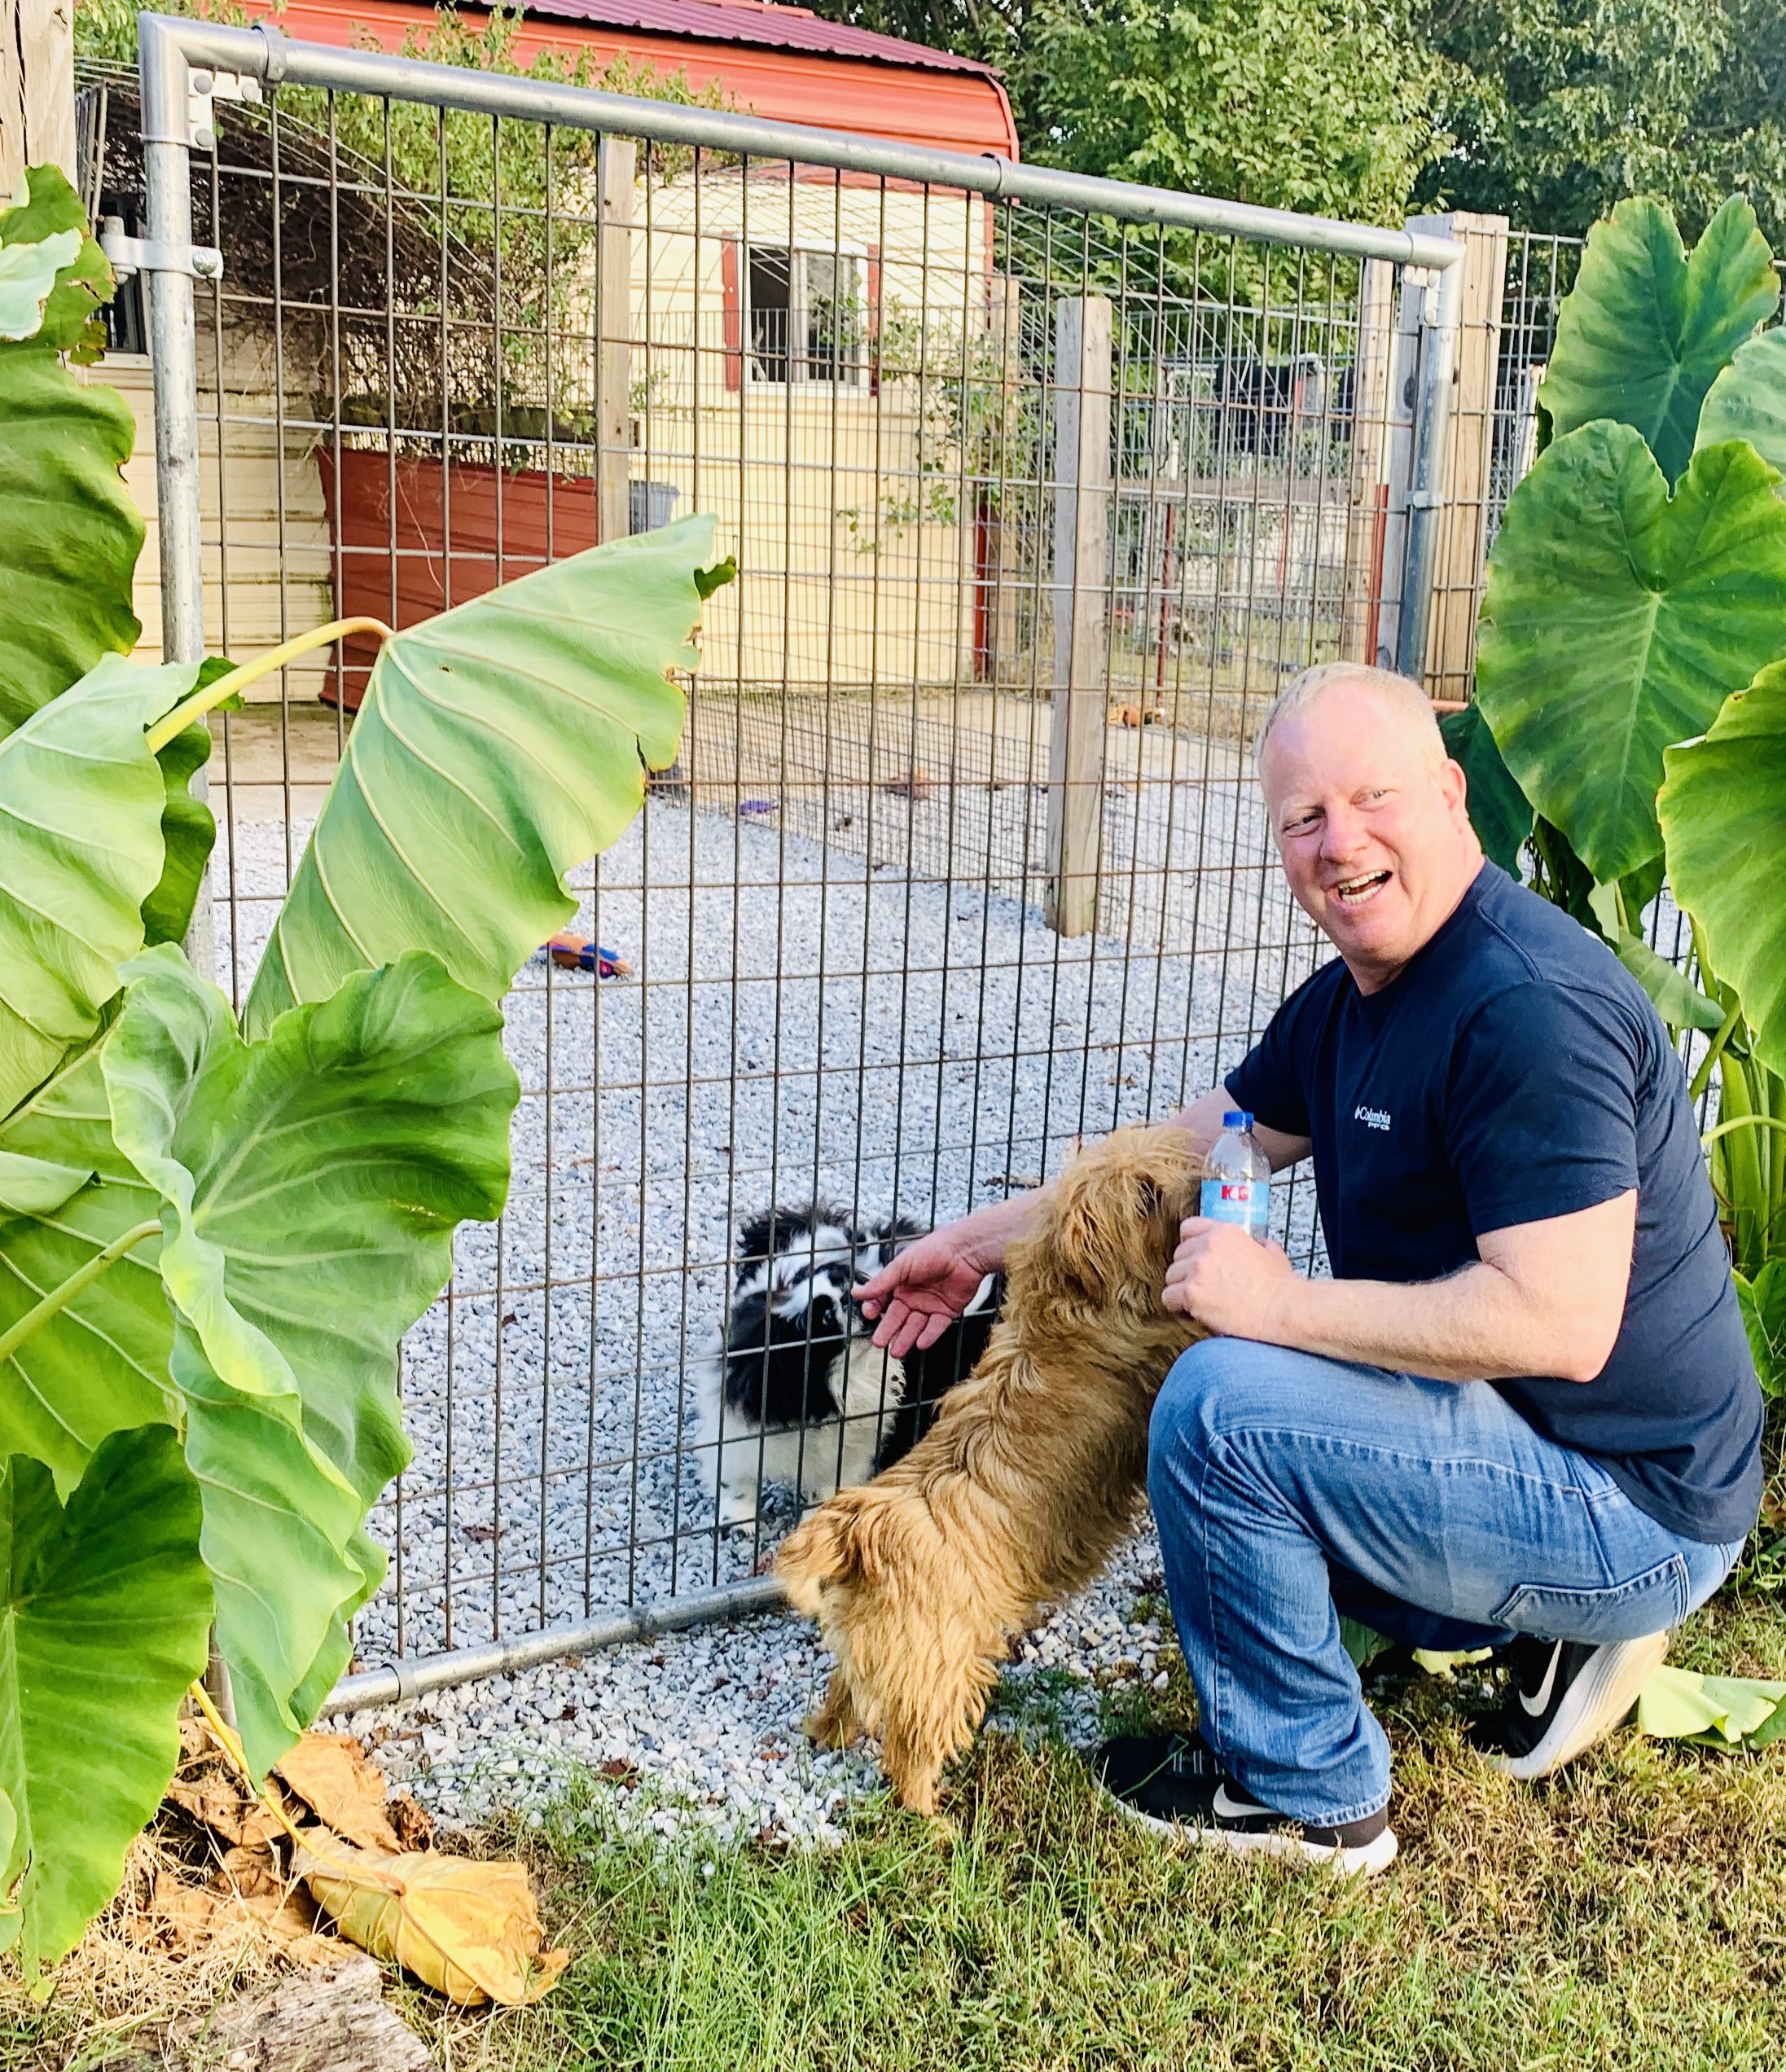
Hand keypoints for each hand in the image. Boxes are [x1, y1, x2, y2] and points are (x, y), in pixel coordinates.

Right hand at [855, 1226, 996, 1357]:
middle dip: (888, 1331)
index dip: (875, 1308)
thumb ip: (880, 1282)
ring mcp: (930, 1305)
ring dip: (906, 1339)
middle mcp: (914, 1296)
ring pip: (915, 1326)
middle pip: (898, 1318)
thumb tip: (856, 1292)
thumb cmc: (933, 1251)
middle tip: (879, 1343)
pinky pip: (936, 1327)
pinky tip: (920, 1344)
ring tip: (897, 1352)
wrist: (965, 1251)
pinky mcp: (948, 1311)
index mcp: (901, 1283)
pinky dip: (928, 1336)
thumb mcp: (902, 1266)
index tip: (869, 1315)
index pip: (883, 1301)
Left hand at [1163, 1217, 1296, 1336]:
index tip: (1196, 1260)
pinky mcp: (1190, 1292)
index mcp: (1224, 1232)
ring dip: (1183, 1291)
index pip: (1189, 1228)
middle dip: (1188, 1273)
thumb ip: (1259, 1244)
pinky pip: (1168, 1298)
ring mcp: (1197, 1268)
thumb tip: (1259, 1243)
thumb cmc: (1279, 1288)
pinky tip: (1195, 1314)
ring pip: (1171, 1277)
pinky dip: (1178, 1309)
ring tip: (1201, 1304)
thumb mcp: (1272, 1253)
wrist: (1280, 1310)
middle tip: (1204, 1289)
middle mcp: (1207, 1245)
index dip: (1190, 1247)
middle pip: (1178, 1256)